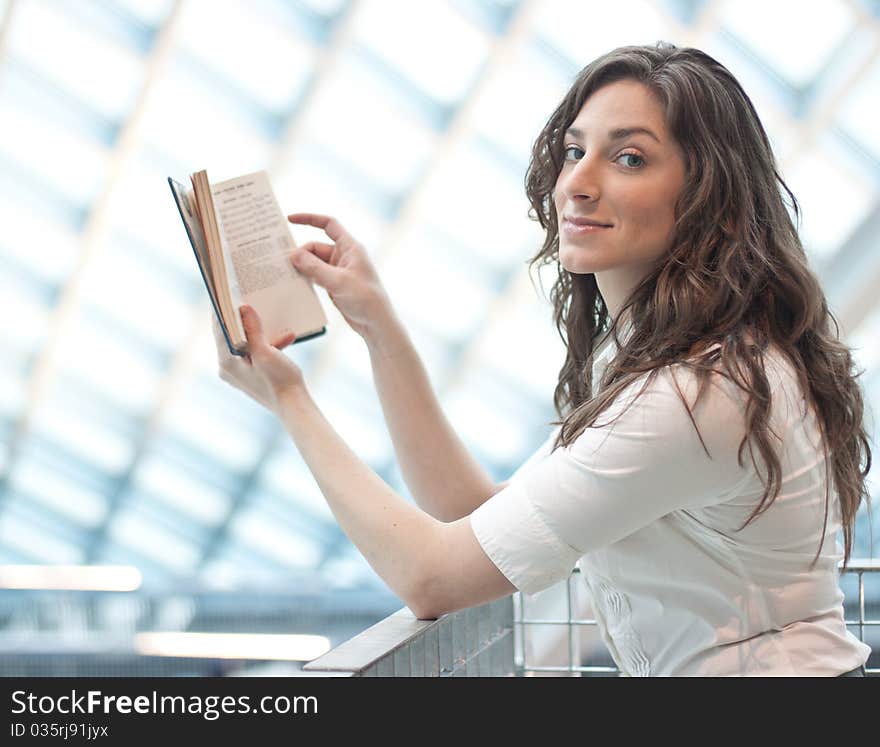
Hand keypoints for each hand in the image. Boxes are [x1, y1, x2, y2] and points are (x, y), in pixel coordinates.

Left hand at [213, 305, 304, 414]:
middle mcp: (228, 367)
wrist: (294, 406)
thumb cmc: (280, 381)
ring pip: (245, 342)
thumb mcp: (266, 351)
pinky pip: (255, 352)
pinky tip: (285, 338)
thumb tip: (244, 308)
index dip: (221, 308)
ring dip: (259, 330)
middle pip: (231, 334)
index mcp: (227, 362)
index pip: (219, 329)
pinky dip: (268, 344)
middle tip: (244, 296)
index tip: (223, 291)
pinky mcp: (252, 374)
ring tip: (269, 317)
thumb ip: (253, 329)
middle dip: (241, 317)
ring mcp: (240, 372)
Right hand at [287, 213, 391, 338]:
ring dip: (301, 267)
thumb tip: (293, 255)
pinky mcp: (335, 285)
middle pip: (315, 247)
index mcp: (350, 247)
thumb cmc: (365, 299)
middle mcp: (344, 256)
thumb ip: (314, 267)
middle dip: (300, 253)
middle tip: (282, 262)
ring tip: (283, 272)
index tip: (290, 219)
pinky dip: (306, 278)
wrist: (376, 323)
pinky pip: (316, 276)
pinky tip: (293, 283)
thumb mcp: (338, 281)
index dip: (309, 219)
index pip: (328, 224)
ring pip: (314, 263)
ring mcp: (338, 271)